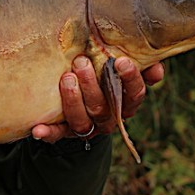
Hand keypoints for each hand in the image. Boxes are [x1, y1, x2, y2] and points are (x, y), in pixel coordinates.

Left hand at [31, 56, 164, 142]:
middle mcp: (108, 118)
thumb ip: (139, 64)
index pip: (134, 94)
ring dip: (73, 100)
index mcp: (126, 102)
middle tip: (81, 62)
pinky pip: (57, 134)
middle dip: (92, 85)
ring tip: (66, 78)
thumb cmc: (104, 76)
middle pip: (104, 106)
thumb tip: (157, 66)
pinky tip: (37, 129)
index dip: (130, 79)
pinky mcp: (65, 131)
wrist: (82, 102)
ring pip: (83, 119)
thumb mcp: (120, 69)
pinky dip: (48, 133)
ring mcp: (87, 126)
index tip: (120, 60)